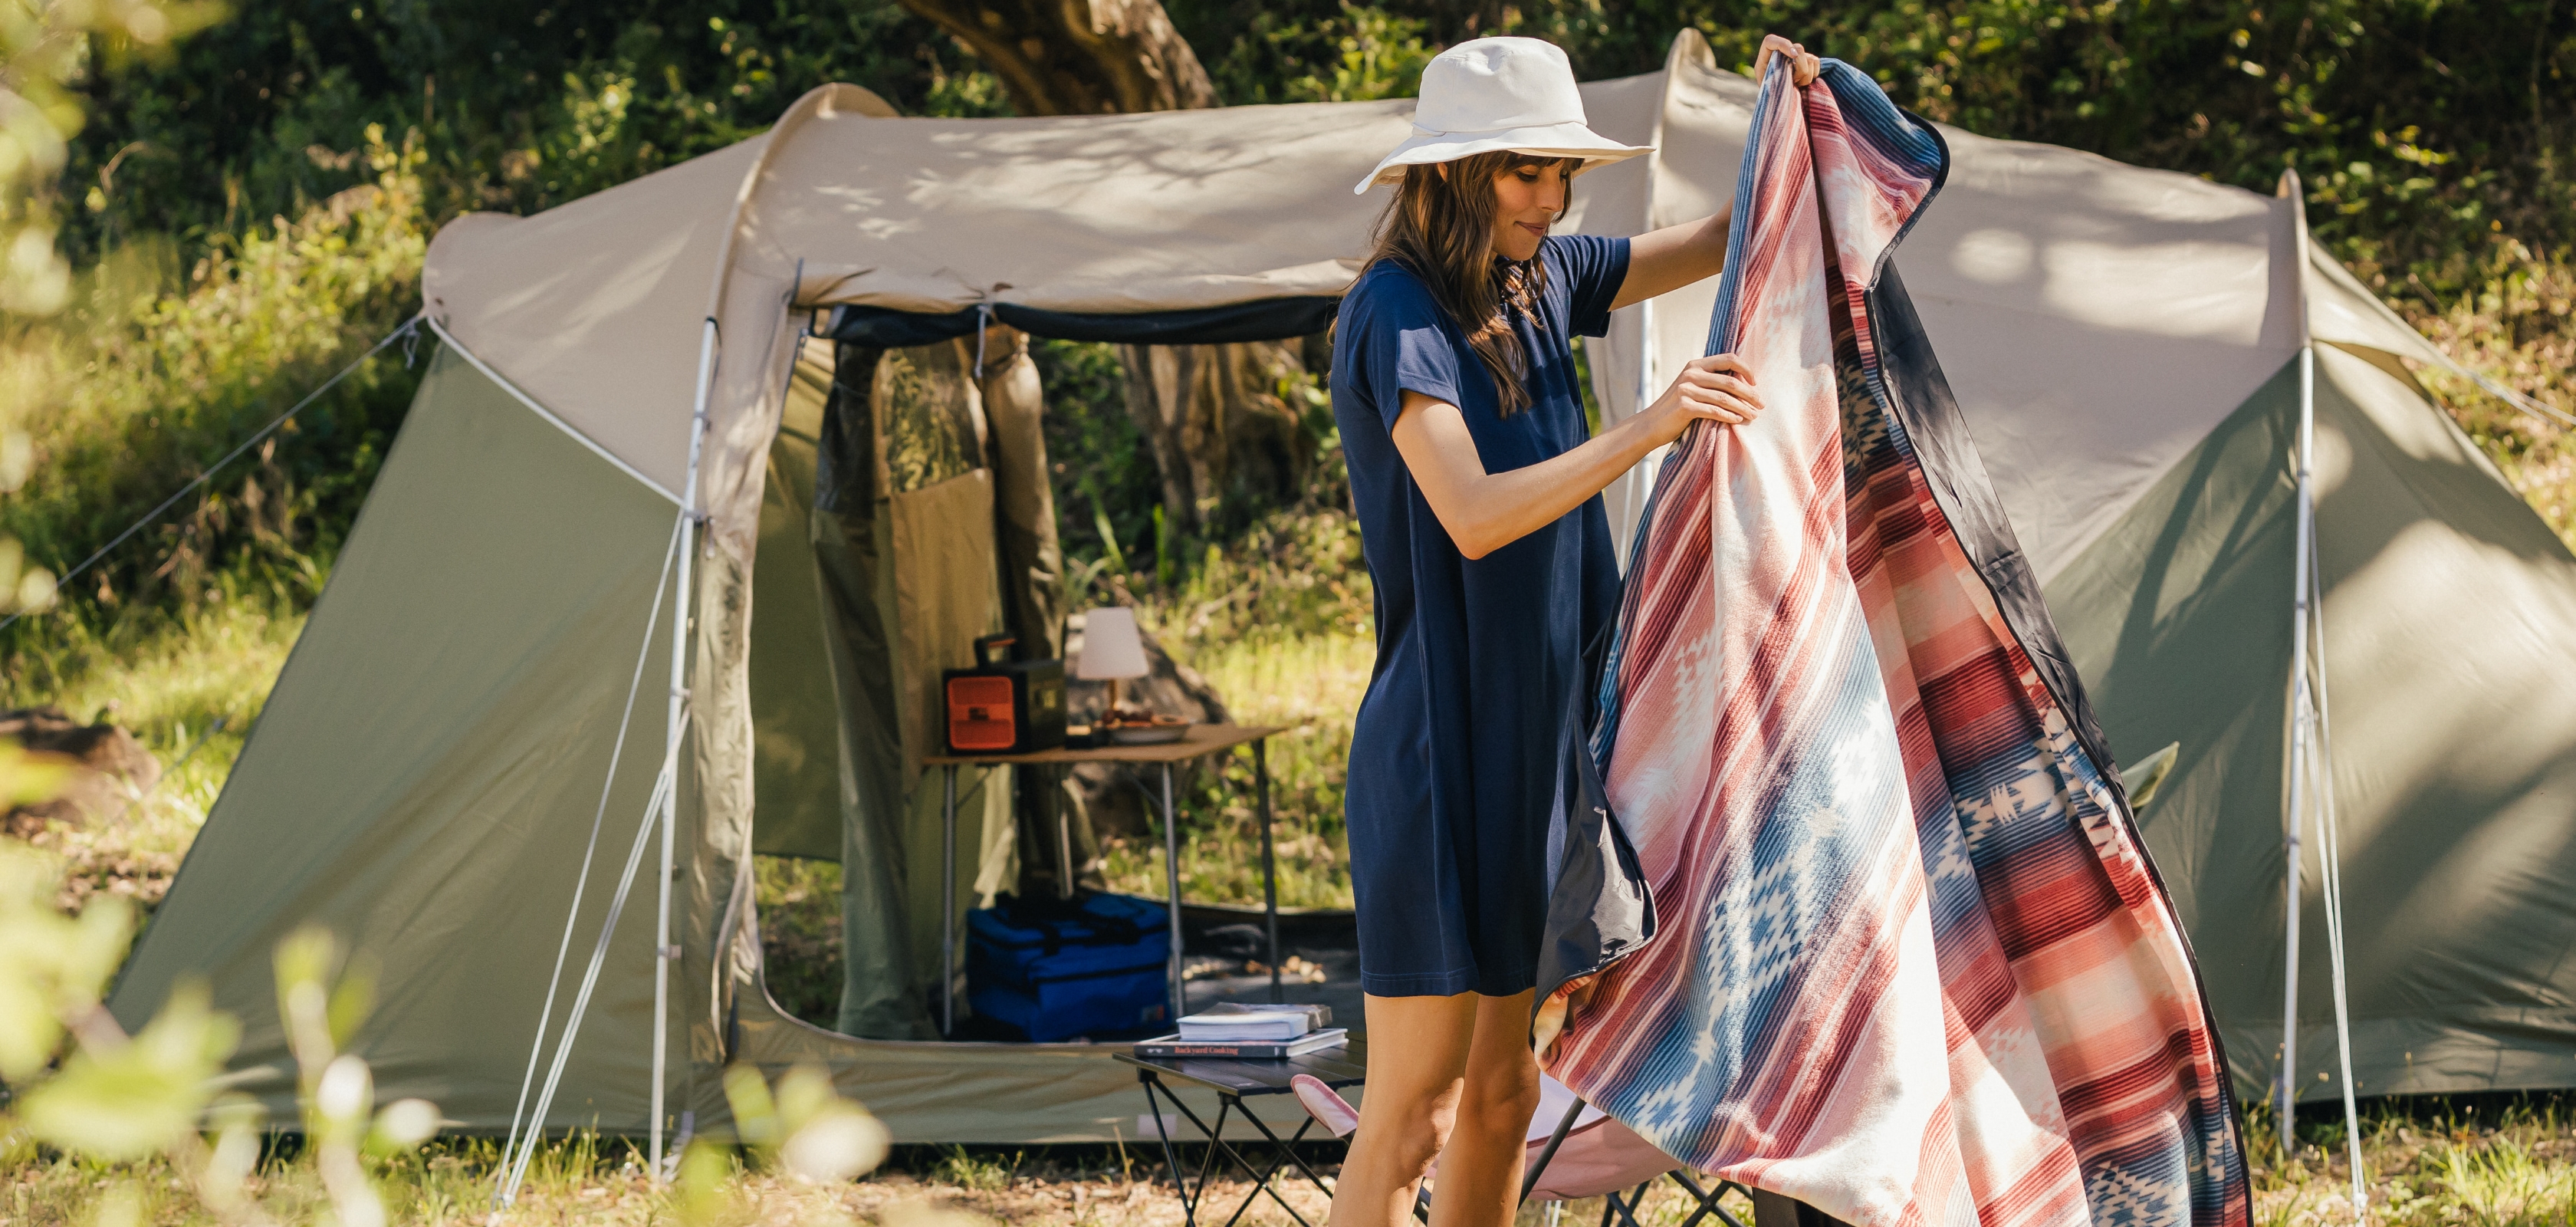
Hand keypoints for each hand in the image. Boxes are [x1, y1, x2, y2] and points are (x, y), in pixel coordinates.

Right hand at [1641, 354, 1763, 444]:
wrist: (1651, 424)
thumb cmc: (1676, 407)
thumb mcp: (1691, 387)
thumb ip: (1710, 380)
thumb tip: (1743, 382)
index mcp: (1695, 365)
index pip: (1728, 359)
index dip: (1746, 369)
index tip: (1755, 383)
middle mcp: (1691, 374)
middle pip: (1730, 381)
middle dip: (1750, 394)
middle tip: (1761, 405)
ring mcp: (1686, 390)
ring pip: (1724, 398)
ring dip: (1743, 408)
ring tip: (1754, 415)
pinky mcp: (1684, 406)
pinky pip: (1714, 411)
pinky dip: (1729, 416)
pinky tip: (1738, 421)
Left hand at [1755, 35, 1821, 86]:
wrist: (1776, 97)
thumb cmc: (1768, 91)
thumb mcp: (1765, 85)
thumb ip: (1772, 76)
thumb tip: (1790, 70)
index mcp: (1765, 55)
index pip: (1771, 41)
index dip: (1784, 45)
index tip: (1793, 56)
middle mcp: (1782, 50)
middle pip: (1799, 48)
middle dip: (1800, 69)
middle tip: (1794, 82)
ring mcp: (1795, 54)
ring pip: (1810, 59)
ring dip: (1806, 76)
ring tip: (1797, 84)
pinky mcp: (1806, 60)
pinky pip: (1816, 62)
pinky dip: (1813, 74)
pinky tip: (1803, 82)